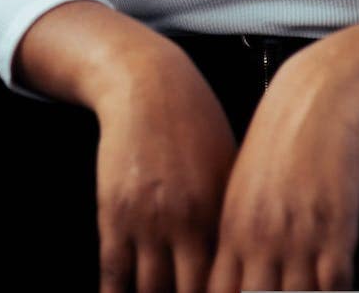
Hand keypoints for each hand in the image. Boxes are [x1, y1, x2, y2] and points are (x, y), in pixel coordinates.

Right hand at [93, 46, 238, 292]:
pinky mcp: (114, 214)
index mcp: (222, 209)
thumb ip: (232, 213)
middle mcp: (188, 220)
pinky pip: (114, 274)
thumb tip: (244, 255)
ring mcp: (148, 219)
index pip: (228, 278)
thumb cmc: (193, 119)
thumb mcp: (227, 162)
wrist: (148, 85)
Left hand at [207, 60, 358, 292]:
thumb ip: (236, 234)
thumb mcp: (243, 184)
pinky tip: (335, 287)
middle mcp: (262, 238)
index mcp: (232, 228)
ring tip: (308, 290)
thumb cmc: (281, 135)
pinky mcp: (337, 231)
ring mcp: (299, 237)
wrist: (316, 96)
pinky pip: (335, 288)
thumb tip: (232, 275)